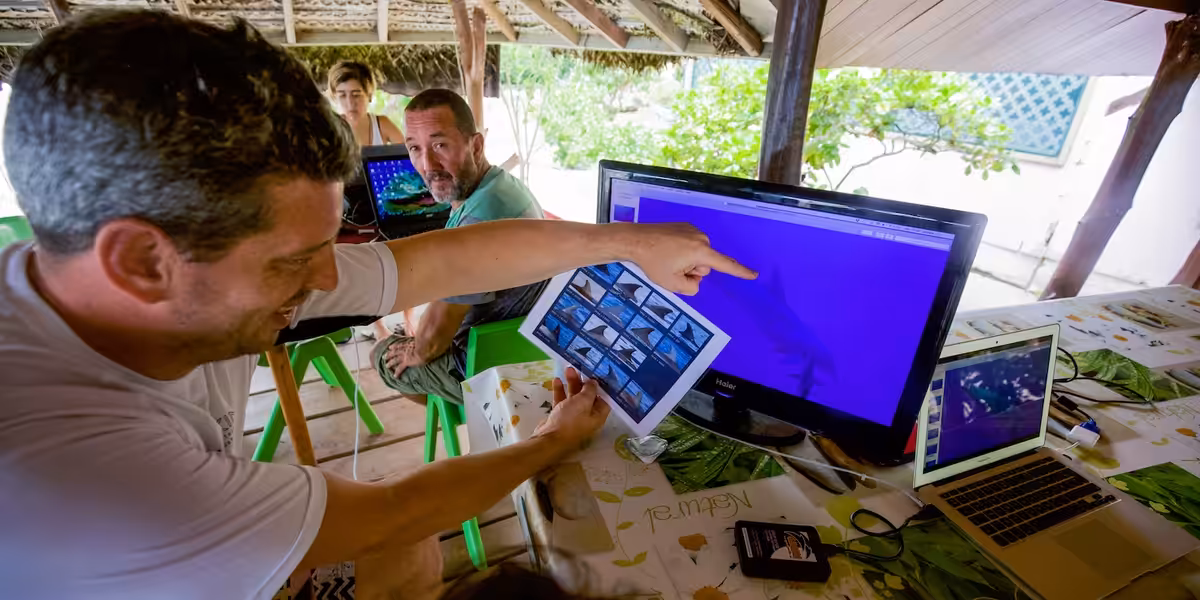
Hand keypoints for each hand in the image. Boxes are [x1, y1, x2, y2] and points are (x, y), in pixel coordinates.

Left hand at [384, 337, 424, 379]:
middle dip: (389, 354)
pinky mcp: (406, 362)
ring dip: (390, 363)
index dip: (394, 346)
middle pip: (395, 352)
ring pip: (395, 359)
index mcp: (409, 344)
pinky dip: (397, 372)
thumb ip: (422, 341)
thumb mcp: (423, 340)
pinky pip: (400, 368)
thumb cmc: (427, 343)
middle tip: (384, 356)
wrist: (426, 348)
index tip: (390, 347)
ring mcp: (405, 356)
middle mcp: (405, 350)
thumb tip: (425, 340)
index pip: (400, 345)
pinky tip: (395, 376)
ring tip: (386, 365)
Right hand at [534, 367, 609, 449]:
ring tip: (567, 369)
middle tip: (578, 368)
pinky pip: (562, 401)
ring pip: (573, 398)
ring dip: (571, 383)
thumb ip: (590, 390)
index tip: (595, 374)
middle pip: (587, 397)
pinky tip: (556, 380)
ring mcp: (572, 418)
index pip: (603, 400)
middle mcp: (587, 417)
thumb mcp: (583, 402)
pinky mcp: (560, 417)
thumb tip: (594, 383)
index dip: (600, 387)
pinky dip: (560, 391)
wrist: (549, 439)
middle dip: (582, 382)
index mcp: (597, 416)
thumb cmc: (570, 421)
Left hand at [619, 223, 756, 294]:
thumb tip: (696, 279)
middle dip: (692, 269)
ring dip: (686, 260)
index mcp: (700, 252)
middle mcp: (701, 238)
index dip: (740, 272)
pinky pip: (690, 245)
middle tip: (672, 267)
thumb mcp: (673, 284)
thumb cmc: (653, 262)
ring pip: (698, 255)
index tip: (754, 275)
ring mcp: (693, 230)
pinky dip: (681, 250)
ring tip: (667, 257)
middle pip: (706, 264)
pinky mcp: (684, 226)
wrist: (635, 240)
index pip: (725, 265)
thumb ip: (692, 287)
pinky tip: (667, 249)